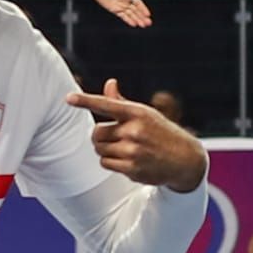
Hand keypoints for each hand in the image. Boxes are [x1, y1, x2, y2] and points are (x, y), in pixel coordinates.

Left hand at [67, 78, 206, 191]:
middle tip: (113, 138)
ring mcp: (133, 151)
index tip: (68, 98)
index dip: (86, 101)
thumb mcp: (144, 114)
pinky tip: (128, 160)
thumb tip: (109, 83)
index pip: (106, 104)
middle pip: (96, 133)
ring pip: (99, 150)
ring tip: (124, 149)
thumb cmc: (160, 132)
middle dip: (100, 137)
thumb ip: (121, 102)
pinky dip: (111, 162)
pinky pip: (106, 163)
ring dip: (106, 150)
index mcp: (137, 112)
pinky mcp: (132, 168)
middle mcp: (134, 130)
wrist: (184, 159)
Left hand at [91, 0, 151, 28]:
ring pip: (131, 15)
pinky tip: (134, 24)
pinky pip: (123, 16)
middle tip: (148, 23)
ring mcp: (121, 7)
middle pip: (136, 11)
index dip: (143, 9)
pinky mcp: (115, 10)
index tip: (148, 15)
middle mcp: (127, 1)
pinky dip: (129, 20)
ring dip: (137, 20)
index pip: (138, 3)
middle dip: (142, 17)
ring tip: (143, 26)